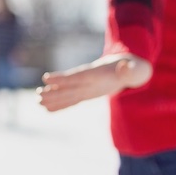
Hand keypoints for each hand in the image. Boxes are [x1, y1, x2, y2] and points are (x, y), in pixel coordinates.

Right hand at [37, 53, 151, 111]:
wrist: (130, 66)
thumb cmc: (135, 68)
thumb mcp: (138, 69)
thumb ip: (131, 70)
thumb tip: (124, 68)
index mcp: (98, 73)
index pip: (78, 76)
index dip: (62, 78)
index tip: (47, 79)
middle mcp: (89, 80)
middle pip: (69, 87)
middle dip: (54, 91)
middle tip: (37, 95)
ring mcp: (87, 87)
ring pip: (68, 94)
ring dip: (54, 98)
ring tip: (38, 101)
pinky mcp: (88, 93)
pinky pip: (73, 100)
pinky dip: (61, 105)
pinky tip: (48, 109)